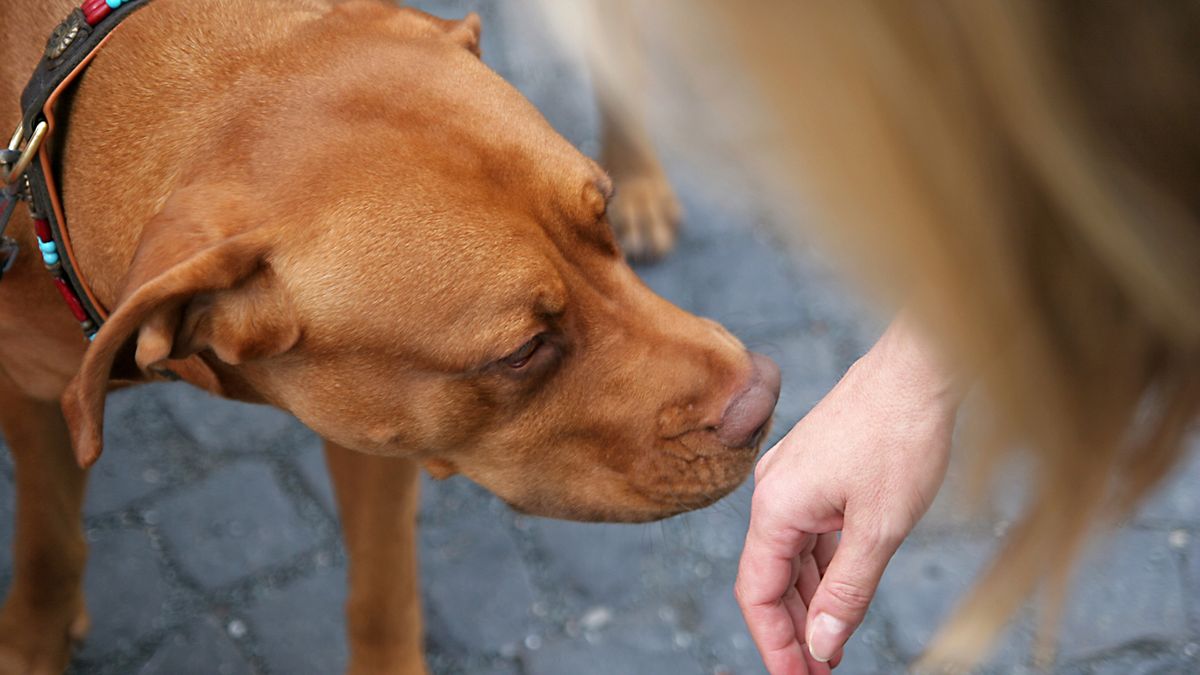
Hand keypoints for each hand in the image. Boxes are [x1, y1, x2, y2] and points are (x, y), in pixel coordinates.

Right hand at [735, 318, 959, 672]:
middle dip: (793, 630)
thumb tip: (821, 643)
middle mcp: (774, 492)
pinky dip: (823, 568)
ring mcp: (794, 480)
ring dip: (810, 602)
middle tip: (819, 674)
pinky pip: (810, 533)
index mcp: (776, 506)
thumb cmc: (900, 435)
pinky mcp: (816, 471)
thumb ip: (846, 592)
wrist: (919, 368)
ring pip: (792, 557)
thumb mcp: (879, 529)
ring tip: (831, 648)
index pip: (758, 592)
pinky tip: (840, 596)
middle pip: (770, 578)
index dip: (774, 644)